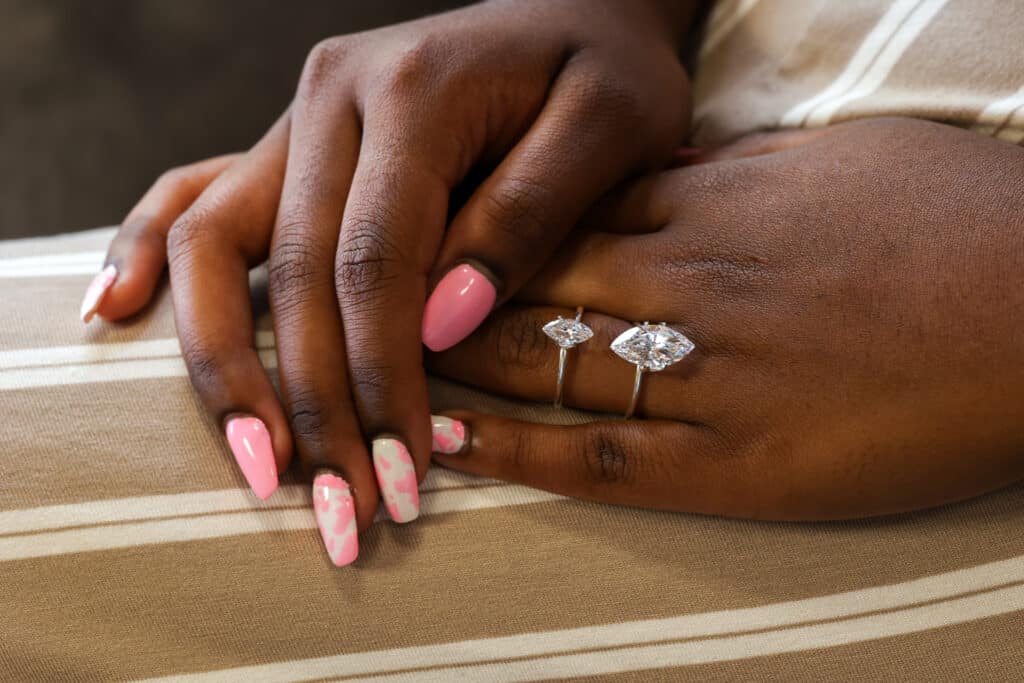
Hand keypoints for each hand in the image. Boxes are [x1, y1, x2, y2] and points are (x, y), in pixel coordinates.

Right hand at [81, 0, 693, 563]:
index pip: (375, 261)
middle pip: (290, 272)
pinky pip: (196, 193)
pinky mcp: (290, 145)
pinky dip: (150, 253)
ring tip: (257, 467)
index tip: (400, 474)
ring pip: (216, 243)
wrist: (576, 9)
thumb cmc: (604, 71)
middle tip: (341, 513)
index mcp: (413, 92)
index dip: (379, 376)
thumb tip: (444, 327)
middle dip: (312, 405)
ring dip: (223, 366)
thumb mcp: (613, 124)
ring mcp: (299, 120)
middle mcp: (333, 101)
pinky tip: (119, 314)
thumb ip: (529, 213)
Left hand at [427, 118, 1023, 519]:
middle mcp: (681, 281)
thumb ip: (733, 169)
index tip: (422, 245)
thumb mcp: (828, 160)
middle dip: (442, 298)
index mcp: (706, 206)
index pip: (555, 216)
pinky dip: (514, 450)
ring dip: (453, 370)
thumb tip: (663, 169)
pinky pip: (594, 453)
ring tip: (385, 381)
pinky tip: (453, 446)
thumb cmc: (951, 217)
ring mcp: (699, 371)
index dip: (477, 233)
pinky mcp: (730, 460)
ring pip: (540, 363)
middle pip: (526, 283)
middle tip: (369, 316)